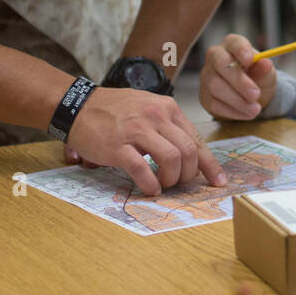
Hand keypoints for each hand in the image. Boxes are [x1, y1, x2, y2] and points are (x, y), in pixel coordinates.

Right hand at [62, 86, 225, 195]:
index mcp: (167, 108)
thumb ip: (168, 127)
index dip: (210, 164)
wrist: (78, 106)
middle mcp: (156, 116)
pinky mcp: (118, 146)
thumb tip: (189, 155)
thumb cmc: (114, 110)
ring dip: (171, 180)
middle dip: (188, 175)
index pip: (197, 139)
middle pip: (188, 152)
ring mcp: (137, 130)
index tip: (218, 181)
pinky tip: (150, 189)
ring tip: (163, 185)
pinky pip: (143, 170)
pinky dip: (150, 184)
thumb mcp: (148, 108)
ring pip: (172, 160)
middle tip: (178, 183)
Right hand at [199, 33, 276, 120]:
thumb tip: (265, 63)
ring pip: (215, 86)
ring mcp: (207, 76)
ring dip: (237, 100)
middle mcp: (215, 57)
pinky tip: (246, 113)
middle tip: (256, 94)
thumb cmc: (258, 78)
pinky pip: (214, 104)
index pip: (234, 42)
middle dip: (239, 81)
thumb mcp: (266, 74)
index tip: (250, 60)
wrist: (250, 97)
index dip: (241, 50)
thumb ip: (265, 69)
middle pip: (220, 63)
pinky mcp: (205, 96)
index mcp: (232, 45)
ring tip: (255, 109)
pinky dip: (233, 111)